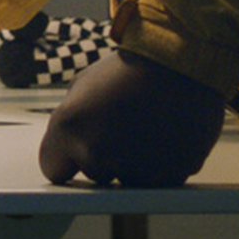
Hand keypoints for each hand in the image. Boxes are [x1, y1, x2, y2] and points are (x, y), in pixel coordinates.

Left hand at [38, 50, 224, 186]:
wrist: (184, 58)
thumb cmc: (133, 68)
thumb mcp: (85, 84)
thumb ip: (72, 120)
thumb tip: (69, 145)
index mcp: (69, 130)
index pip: (54, 169)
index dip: (67, 156)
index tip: (79, 147)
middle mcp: (98, 155)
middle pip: (93, 174)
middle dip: (103, 156)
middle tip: (121, 125)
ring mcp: (134, 170)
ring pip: (127, 179)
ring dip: (132, 162)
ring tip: (146, 126)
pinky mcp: (169, 176)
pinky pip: (158, 179)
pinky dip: (160, 164)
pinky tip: (165, 133)